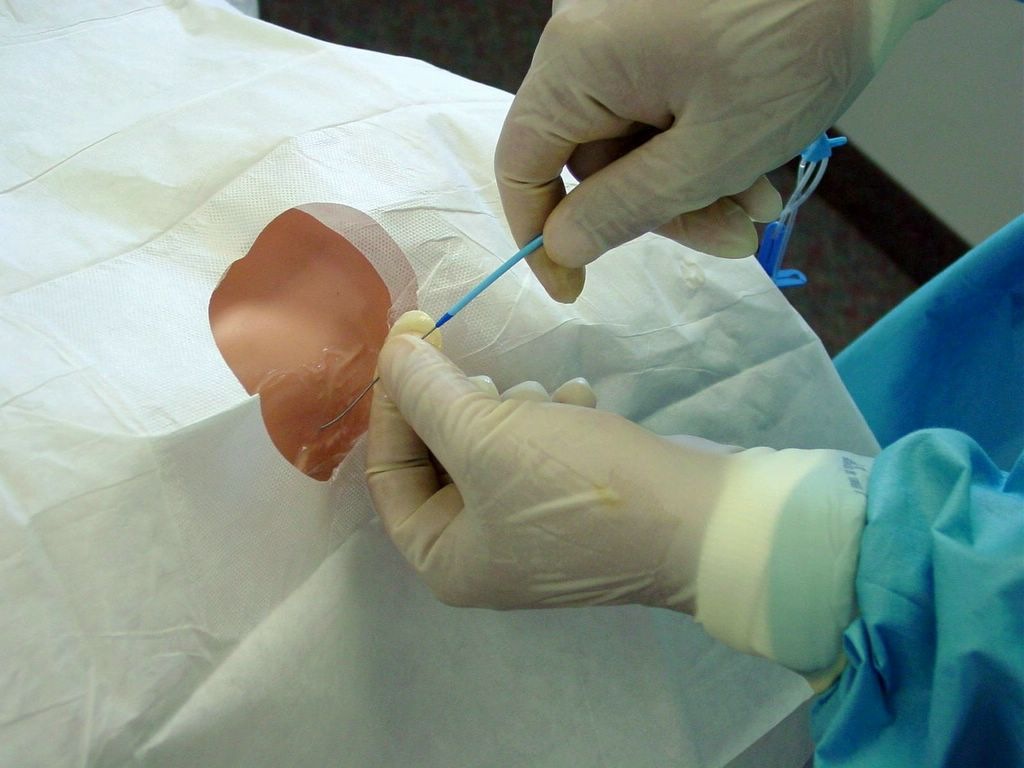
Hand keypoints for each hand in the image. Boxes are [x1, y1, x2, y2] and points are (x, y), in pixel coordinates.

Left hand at [366, 311, 871, 679]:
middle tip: (482, 368)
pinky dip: (550, 423)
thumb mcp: (486, 434)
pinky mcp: (574, 508)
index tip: (413, 333)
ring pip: (491, 448)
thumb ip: (425, 390)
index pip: (388, 468)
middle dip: (462, 405)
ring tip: (547, 397)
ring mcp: (532, 534)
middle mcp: (481, 555)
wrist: (699, 519)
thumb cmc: (575, 484)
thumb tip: (391, 347)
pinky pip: (537, 454)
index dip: (394, 398)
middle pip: (440, 456)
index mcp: (444, 559)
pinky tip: (579, 405)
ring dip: (512, 409)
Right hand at [496, 0, 940, 301]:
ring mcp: (625, 24)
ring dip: (693, 182)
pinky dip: (701, 140)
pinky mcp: (661, 22)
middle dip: (660, 208)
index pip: (522, 162)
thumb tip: (561, 246)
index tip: (574, 286)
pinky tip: (757, 160)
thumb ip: (626, 208)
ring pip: (634, 136)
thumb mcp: (712, 151)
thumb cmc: (798, 43)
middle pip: (593, 156)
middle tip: (732, 237)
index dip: (541, 234)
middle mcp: (586, 33)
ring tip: (760, 202)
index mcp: (578, 58)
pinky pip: (658, 102)